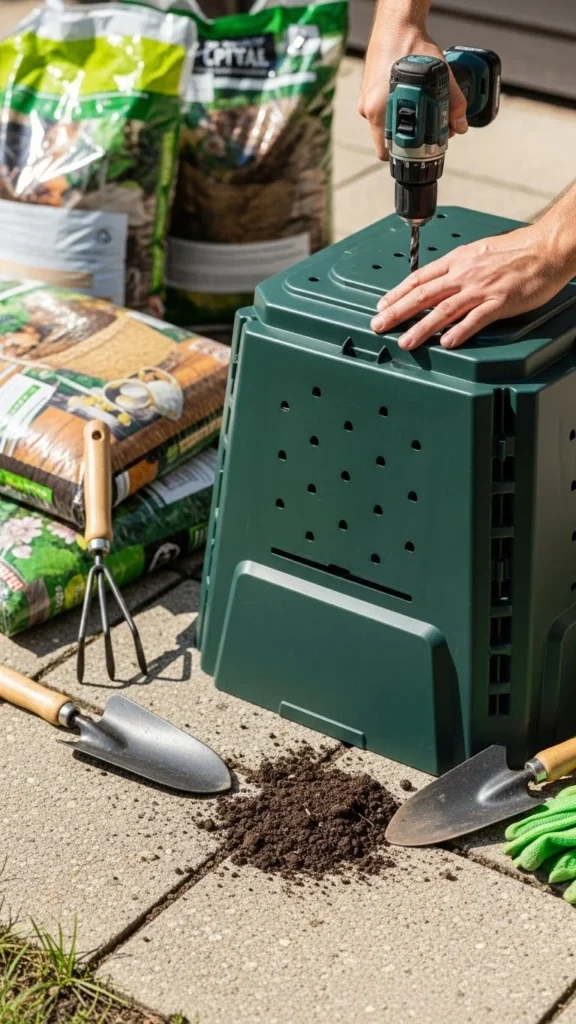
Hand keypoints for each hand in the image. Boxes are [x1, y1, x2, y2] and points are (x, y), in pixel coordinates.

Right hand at [358, 6, 467, 159]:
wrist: (396, 24)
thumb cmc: (411, 46)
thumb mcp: (440, 75)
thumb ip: (453, 103)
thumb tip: (459, 126)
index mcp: (378, 111)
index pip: (386, 152)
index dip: (404, 155)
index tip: (418, 150)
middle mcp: (368, 109)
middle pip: (388, 140)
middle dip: (406, 138)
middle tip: (425, 128)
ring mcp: (365, 100)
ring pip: (384, 124)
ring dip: (401, 121)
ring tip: (417, 105)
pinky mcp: (366, 91)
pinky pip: (380, 110)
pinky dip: (394, 107)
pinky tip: (407, 94)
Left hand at [370, 224, 575, 348]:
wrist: (547, 248)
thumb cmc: (518, 251)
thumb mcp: (479, 253)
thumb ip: (459, 268)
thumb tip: (441, 281)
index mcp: (458, 261)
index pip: (419, 278)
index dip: (397, 293)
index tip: (382, 305)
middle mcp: (465, 274)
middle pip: (423, 294)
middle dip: (397, 312)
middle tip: (378, 325)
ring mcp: (481, 288)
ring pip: (444, 309)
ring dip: (421, 327)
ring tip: (406, 342)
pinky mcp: (500, 302)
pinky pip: (476, 319)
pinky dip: (460, 331)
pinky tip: (447, 342)